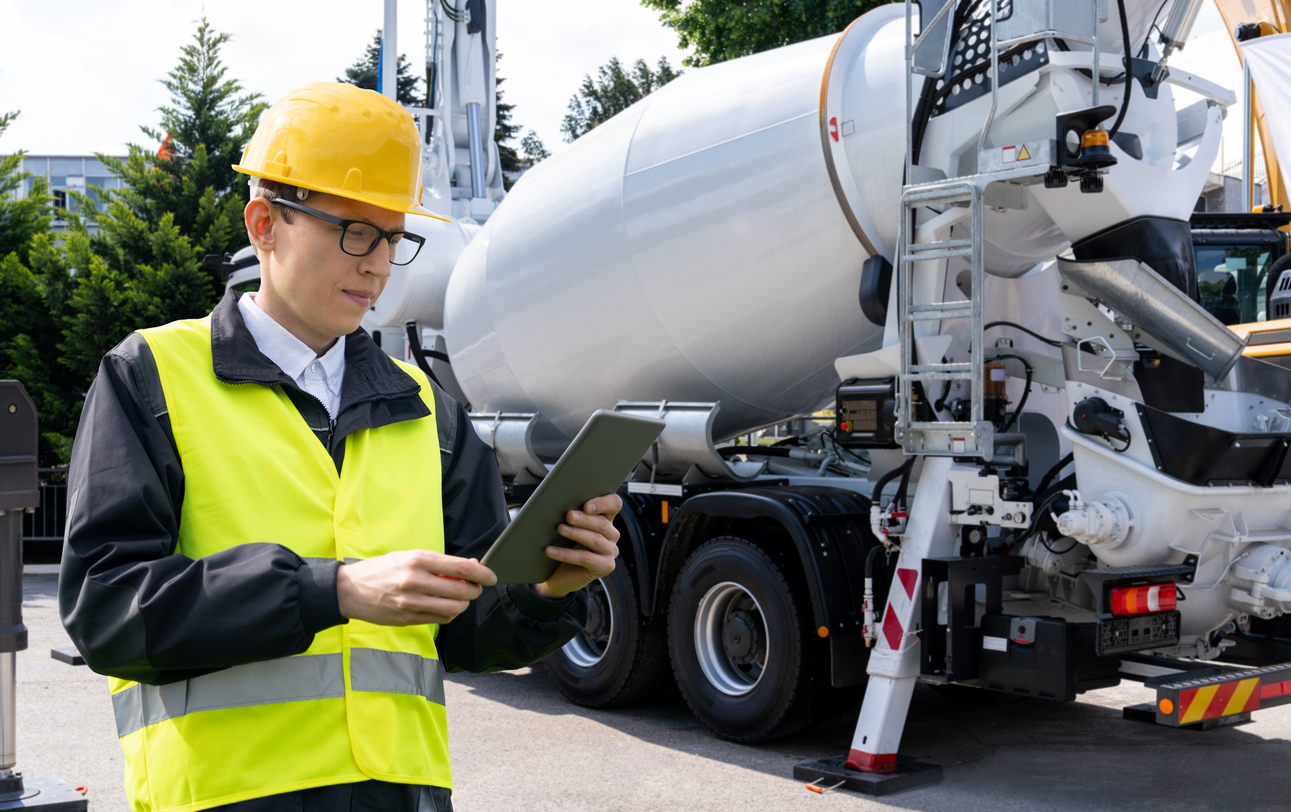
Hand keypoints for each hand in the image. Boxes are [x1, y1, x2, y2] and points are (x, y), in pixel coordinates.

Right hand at [336, 550, 496, 625]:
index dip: (482, 573)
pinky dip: (449, 614)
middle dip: (475, 591)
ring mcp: (411, 603)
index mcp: (417, 560)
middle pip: (461, 591)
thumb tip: (471, 566)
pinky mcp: (407, 619)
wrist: (349, 590)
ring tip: (461, 598)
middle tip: (476, 588)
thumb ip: (439, 563)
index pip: (461, 568)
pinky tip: (445, 607)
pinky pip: (439, 620)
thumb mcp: (409, 556)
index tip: (491, 576)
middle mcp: (415, 581)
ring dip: (464, 605)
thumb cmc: (382, 569)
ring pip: (453, 609)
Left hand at [532, 494, 621, 599]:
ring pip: (596, 540)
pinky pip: (586, 558)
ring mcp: (611, 551)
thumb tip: (559, 504)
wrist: (558, 573)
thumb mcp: (568, 526)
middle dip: (584, 519)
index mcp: (606, 517)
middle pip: (602, 523)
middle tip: (569, 515)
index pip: (614, 504)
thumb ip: (571, 514)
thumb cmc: (563, 544)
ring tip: (560, 529)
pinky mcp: (605, 566)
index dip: (602, 503)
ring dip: (576, 533)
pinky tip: (550, 551)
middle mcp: (612, 534)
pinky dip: (566, 554)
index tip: (586, 506)